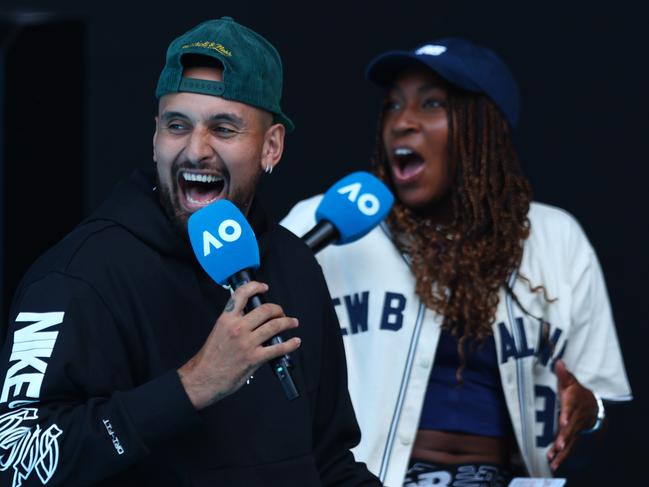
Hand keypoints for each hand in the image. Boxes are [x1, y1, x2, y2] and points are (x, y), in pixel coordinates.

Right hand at [178, 281, 300, 408]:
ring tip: (292, 323)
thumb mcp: (218, 331)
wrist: (203, 377)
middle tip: (281, 312)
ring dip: (287, 323)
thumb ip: (233, 321)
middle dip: (278, 309)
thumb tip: (250, 316)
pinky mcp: (254, 358)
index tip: (264, 287)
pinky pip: (277, 348)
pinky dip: (290, 344)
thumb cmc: (210, 358)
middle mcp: (237, 328)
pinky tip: (294, 342)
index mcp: (226, 319)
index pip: (241, 295)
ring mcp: (247, 343)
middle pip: (265, 310)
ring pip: (274, 326)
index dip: (255, 287)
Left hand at [546, 359, 597, 469]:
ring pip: (569, 440)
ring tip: (554, 458)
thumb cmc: (576, 391)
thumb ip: (563, 373)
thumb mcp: (571, 381)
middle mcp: (575, 417)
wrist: (593, 404)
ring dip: (562, 450)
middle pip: (570, 428)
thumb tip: (558, 361)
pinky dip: (562, 456)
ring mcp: (575, 428)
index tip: (562, 422)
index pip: (569, 409)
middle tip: (559, 445)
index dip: (566, 415)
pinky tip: (554, 464)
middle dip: (564, 437)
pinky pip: (568, 447)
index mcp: (573, 403)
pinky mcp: (574, 435)